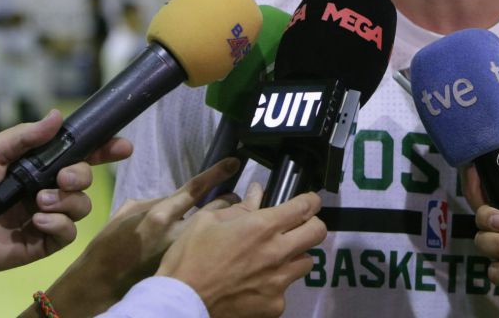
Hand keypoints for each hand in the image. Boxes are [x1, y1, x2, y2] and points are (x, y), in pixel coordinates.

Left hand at [0, 109, 132, 272]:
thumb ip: (26, 135)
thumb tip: (58, 115)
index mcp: (40, 166)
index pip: (81, 155)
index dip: (105, 149)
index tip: (122, 147)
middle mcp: (49, 189)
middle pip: (87, 180)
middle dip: (81, 177)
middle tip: (62, 179)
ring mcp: (48, 216)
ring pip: (82, 206)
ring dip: (66, 202)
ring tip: (39, 203)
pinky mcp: (44, 242)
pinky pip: (69, 232)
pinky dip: (59, 224)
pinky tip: (37, 221)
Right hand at [40, 156, 242, 317]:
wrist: (99, 286)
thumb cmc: (110, 246)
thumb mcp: (128, 213)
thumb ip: (157, 201)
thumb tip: (178, 197)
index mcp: (160, 215)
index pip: (196, 188)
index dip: (218, 172)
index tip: (235, 162)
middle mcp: (177, 235)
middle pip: (219, 210)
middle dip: (234, 201)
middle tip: (238, 197)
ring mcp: (186, 256)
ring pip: (223, 232)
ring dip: (232, 222)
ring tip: (236, 219)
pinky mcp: (187, 271)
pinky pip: (213, 251)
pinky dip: (221, 245)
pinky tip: (224, 245)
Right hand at [157, 185, 326, 317]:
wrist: (179, 302)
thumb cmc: (189, 256)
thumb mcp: (207, 220)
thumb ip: (239, 207)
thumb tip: (257, 192)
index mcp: (263, 226)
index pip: (305, 206)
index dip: (311, 200)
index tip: (309, 201)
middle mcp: (278, 252)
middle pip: (318, 232)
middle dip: (311, 225)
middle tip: (297, 227)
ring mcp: (279, 282)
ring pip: (307, 262)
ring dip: (296, 256)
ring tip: (275, 258)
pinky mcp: (275, 306)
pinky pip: (286, 290)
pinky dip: (276, 285)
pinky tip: (257, 285)